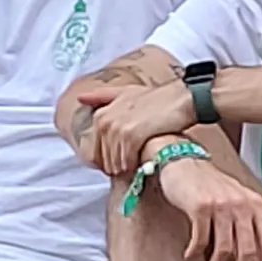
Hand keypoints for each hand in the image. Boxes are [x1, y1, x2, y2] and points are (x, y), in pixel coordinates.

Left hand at [69, 81, 196, 176]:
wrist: (180, 98)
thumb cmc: (156, 98)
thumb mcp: (125, 93)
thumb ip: (102, 97)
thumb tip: (81, 98)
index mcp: (101, 115)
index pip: (94, 151)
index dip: (106, 161)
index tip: (118, 164)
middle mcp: (105, 121)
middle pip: (103, 158)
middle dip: (115, 165)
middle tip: (130, 166)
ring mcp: (118, 128)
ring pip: (114, 161)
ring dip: (124, 167)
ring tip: (136, 165)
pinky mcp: (132, 135)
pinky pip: (126, 160)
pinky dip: (132, 166)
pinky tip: (141, 164)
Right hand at [148, 154, 261, 260]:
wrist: (183, 161)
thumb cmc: (210, 184)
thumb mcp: (237, 199)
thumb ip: (247, 224)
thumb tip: (252, 260)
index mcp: (255, 204)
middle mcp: (241, 204)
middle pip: (247, 251)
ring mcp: (221, 206)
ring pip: (224, 250)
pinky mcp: (200, 208)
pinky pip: (201, 240)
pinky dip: (196, 252)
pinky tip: (191, 256)